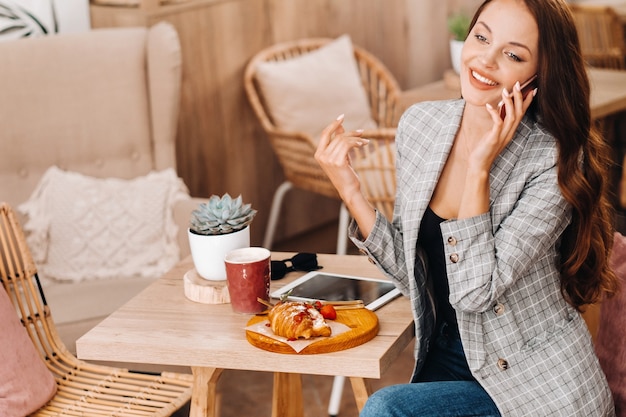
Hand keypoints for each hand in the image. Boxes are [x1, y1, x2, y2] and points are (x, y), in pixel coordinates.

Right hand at [314, 114, 368, 201]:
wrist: (348, 189)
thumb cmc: (345, 173)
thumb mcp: (341, 155)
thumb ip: (338, 141)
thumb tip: (340, 126)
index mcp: (319, 154)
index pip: (325, 134)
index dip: (333, 124)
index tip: (342, 117)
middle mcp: (321, 156)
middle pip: (337, 136)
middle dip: (351, 132)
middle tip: (362, 132)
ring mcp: (328, 159)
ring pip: (343, 140)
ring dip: (356, 138)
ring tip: (364, 141)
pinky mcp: (338, 161)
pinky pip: (348, 145)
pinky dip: (357, 142)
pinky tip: (363, 145)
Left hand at [456, 82, 536, 218]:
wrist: (479, 165)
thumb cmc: (484, 149)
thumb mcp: (493, 133)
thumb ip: (498, 122)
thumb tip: (499, 109)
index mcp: (510, 130)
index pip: (522, 113)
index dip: (527, 101)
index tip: (532, 88)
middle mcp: (509, 132)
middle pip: (519, 112)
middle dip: (519, 97)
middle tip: (518, 83)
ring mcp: (503, 135)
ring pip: (511, 116)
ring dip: (509, 103)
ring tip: (505, 90)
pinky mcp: (494, 138)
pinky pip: (497, 123)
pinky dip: (495, 113)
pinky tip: (489, 105)